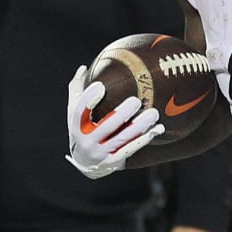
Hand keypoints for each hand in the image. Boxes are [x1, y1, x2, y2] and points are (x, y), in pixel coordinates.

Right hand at [66, 64, 161, 179]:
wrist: (85, 164)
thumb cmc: (82, 129)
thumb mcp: (74, 112)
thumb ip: (78, 89)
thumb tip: (83, 67)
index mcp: (76, 126)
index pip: (80, 112)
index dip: (89, 99)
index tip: (101, 86)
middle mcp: (86, 141)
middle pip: (105, 127)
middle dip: (121, 114)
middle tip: (136, 101)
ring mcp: (100, 153)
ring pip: (122, 139)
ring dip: (139, 126)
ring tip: (154, 113)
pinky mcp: (113, 162)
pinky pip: (131, 149)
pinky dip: (145, 139)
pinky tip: (157, 129)